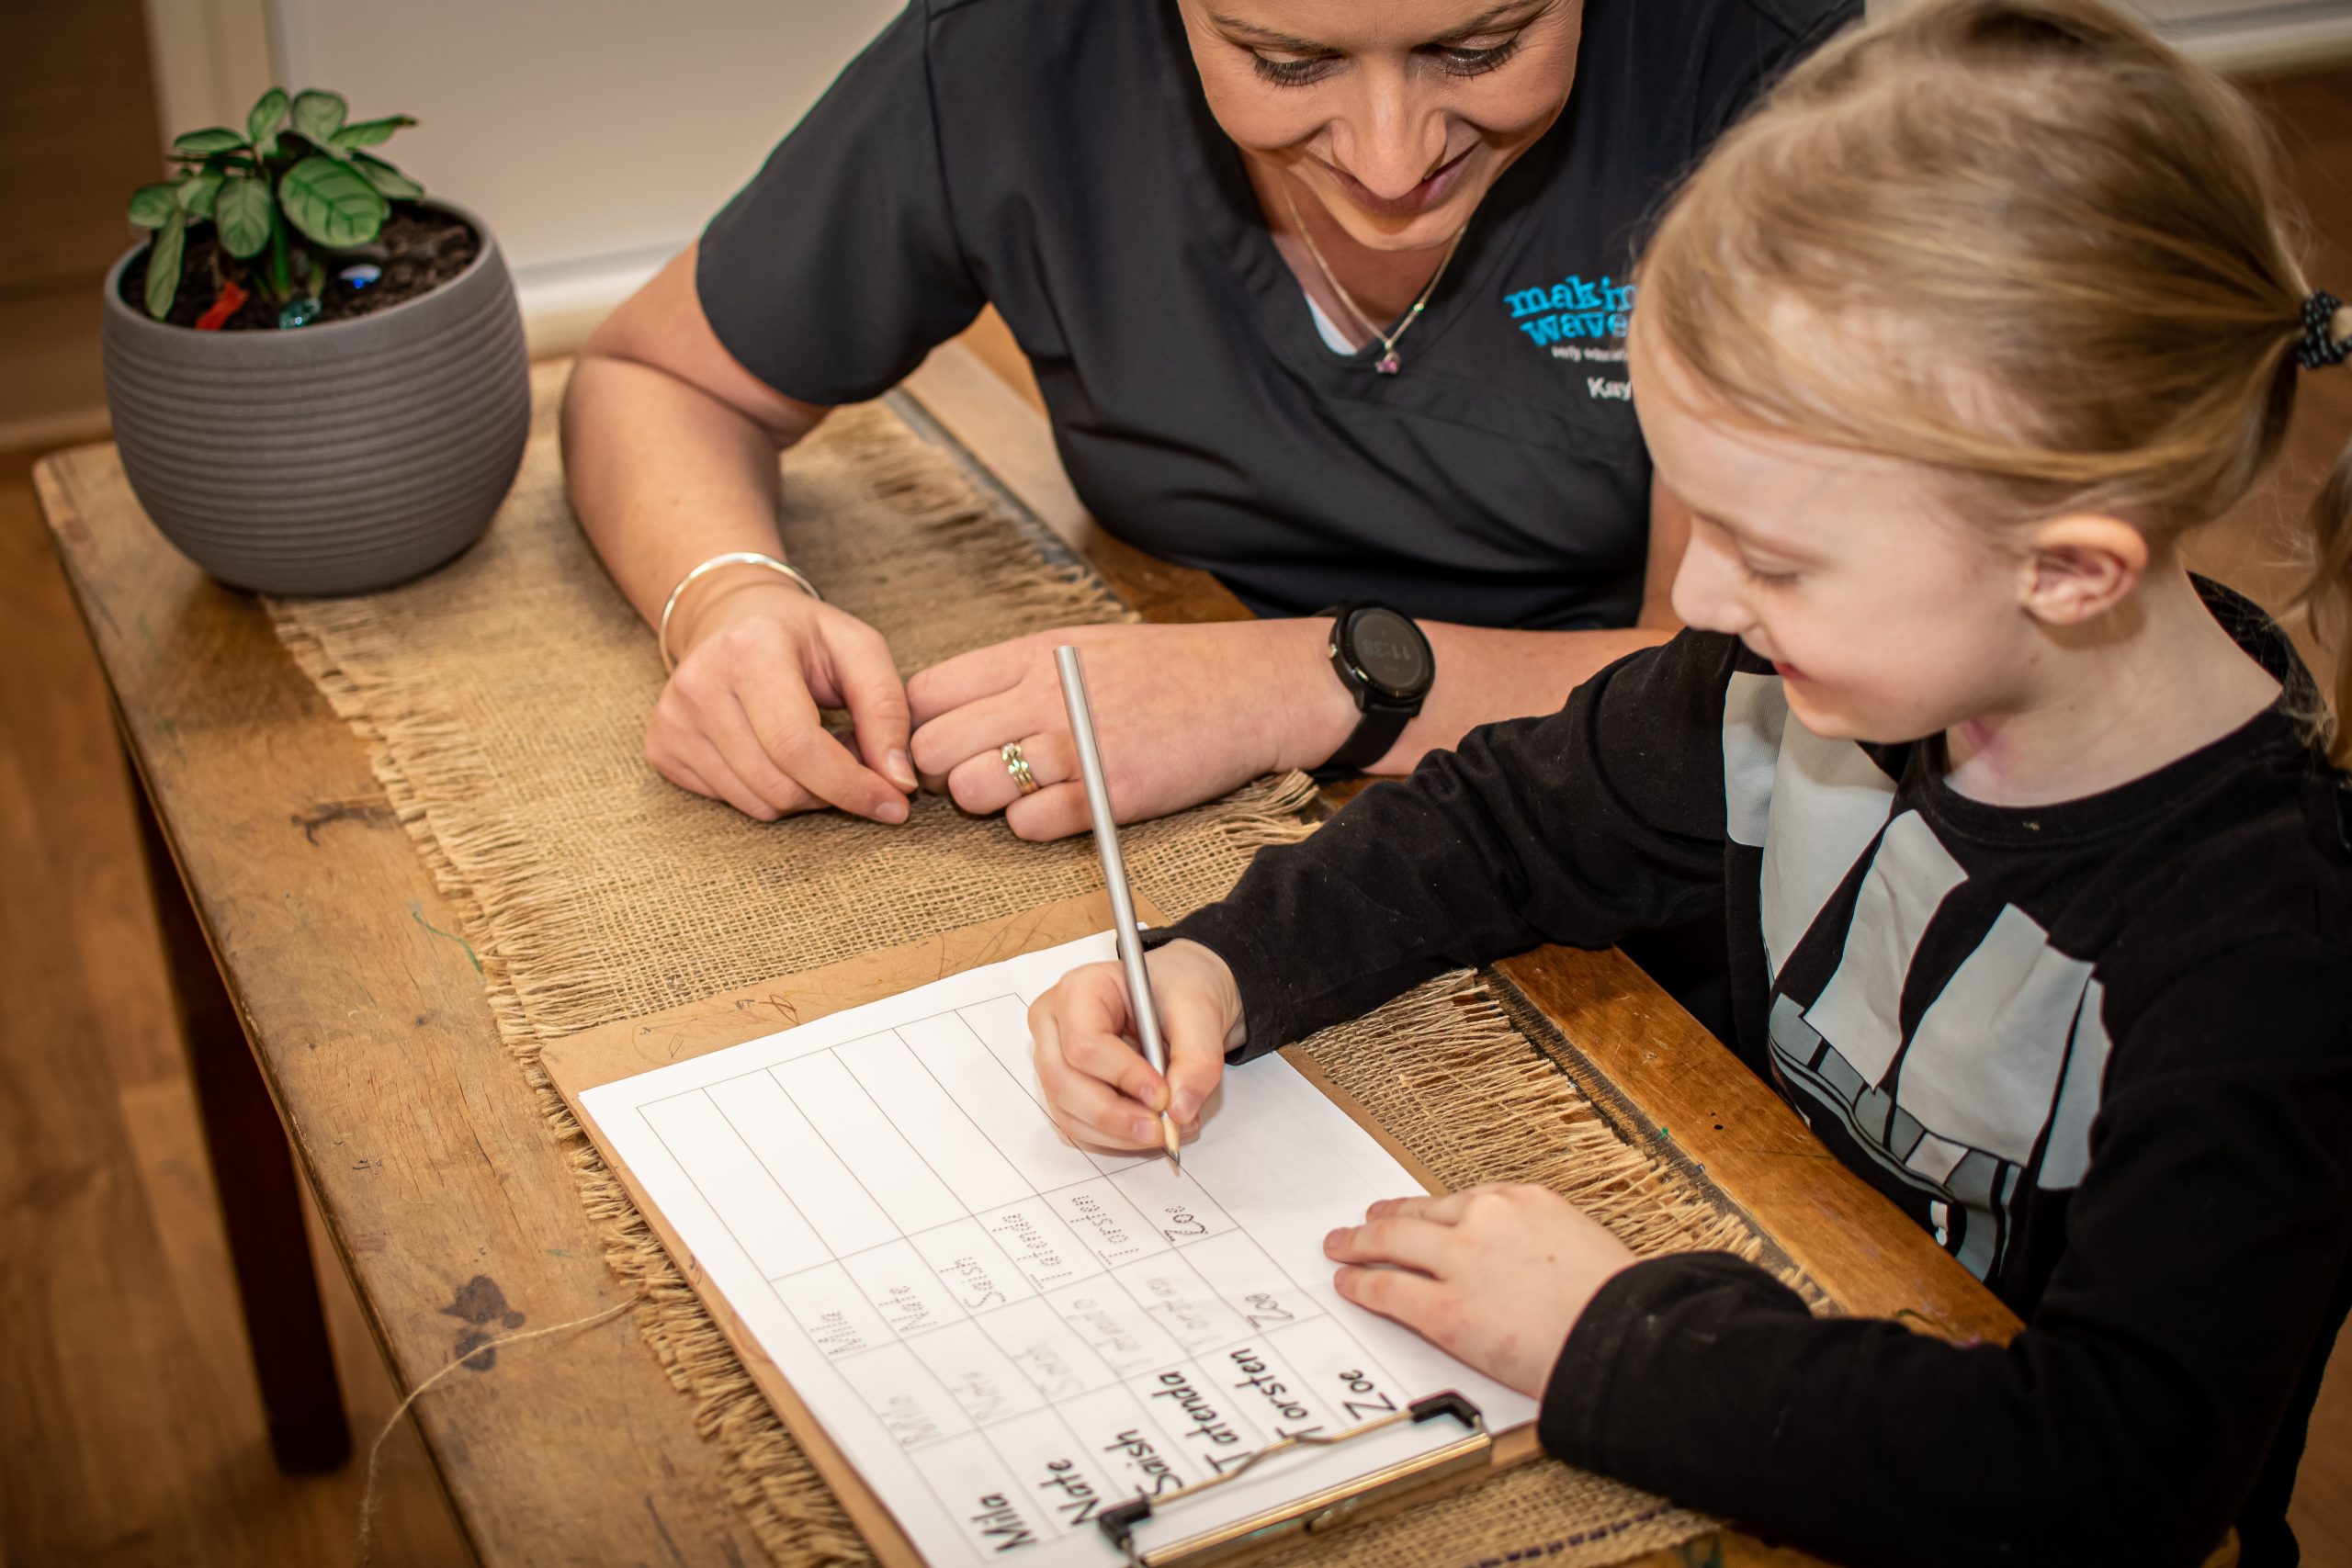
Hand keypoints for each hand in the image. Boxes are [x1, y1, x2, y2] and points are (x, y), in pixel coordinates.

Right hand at [647, 578, 918, 822]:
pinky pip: (733, 803)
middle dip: (834, 792)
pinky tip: (778, 756)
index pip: (799, 747)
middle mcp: (699, 684)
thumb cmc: (804, 637)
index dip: (852, 786)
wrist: (731, 617)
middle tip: (857, 763)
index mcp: (750, 649)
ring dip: (806, 795)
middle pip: (780, 784)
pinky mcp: (662, 747)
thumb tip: (898, 782)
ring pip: (758, 803)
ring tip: (817, 751)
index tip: (895, 805)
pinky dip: (770, 794)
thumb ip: (888, 711)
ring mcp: (673, 719)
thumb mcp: (860, 650)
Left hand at [906, 620, 1351, 840]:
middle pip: (934, 748)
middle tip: (974, 774)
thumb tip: (945, 710)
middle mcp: (1043, 696)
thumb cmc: (1166, 672)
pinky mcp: (1107, 796)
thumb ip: (1014, 674)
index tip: (936, 742)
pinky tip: (1061, 807)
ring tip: (1021, 791)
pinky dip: (1032, 826)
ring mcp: (1075, 747)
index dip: (917, 727)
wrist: (1252, 690)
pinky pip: (1028, 825)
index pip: (925, 693)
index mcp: (1032, 654)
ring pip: (973, 792)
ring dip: (986, 801)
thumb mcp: (1080, 646)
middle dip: (942, 771)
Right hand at [1029, 940, 1242, 1149]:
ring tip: (1166, 1130)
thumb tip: (1180, 1109)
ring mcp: (1054, 1060)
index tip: (1162, 1095)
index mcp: (1079, 989)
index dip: (1123, 1076)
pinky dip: (1116, 1137)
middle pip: (1064, 1083)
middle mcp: (1055, 1025)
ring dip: (1118, 1133)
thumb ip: (1197, 1058)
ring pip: (1069, 1113)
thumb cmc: (1177, 990)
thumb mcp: (1200, 1011)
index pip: (1084, 1043)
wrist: (1178, 998)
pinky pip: (1079, 1126)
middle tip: (1162, 1129)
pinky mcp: (1066, 1089)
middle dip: (1115, 1115)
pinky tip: (1150, 1128)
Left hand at [1323, 1185, 1637, 1398]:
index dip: (1429, 1210)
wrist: (1624, 1337)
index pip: (1460, 1201)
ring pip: (1391, 1243)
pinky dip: (1361, 1284)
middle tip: (1365, 1221)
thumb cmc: (1618, 1302)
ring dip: (1359, 1244)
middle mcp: (1485, 1219)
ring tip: (1340, 1247)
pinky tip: (1348, 1283)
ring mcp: (1460, 1262)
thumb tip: (1527, 1262)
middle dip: (1385, 1218)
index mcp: (1523, 1200)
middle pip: (1418, 1214)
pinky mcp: (1445, 1309)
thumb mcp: (1583, 1246)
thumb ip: (1542, 1244)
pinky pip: (1388, 1289)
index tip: (1416, 1212)